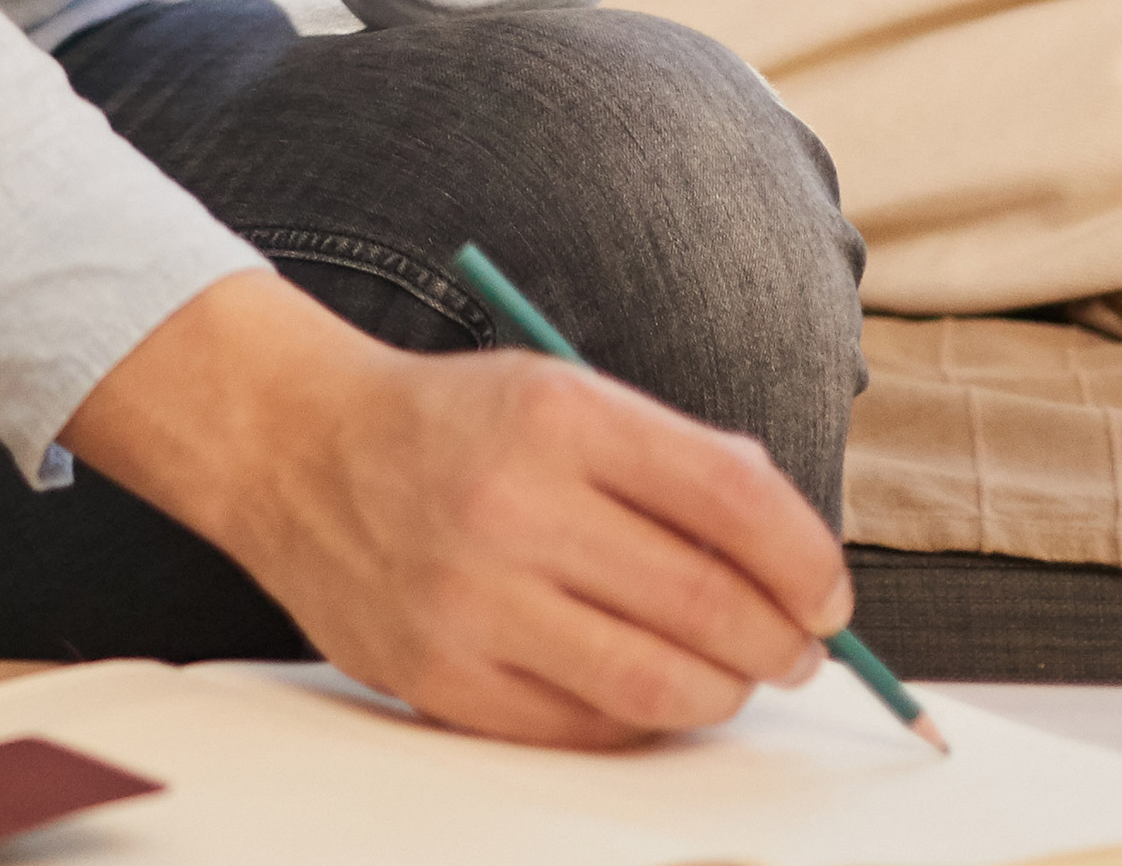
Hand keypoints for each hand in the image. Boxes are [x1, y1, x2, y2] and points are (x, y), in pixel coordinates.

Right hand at [65, 273, 849, 749]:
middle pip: (709, 606)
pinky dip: (637, 719)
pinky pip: (583, 729)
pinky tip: (641, 686)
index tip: (828, 593)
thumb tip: (797, 564)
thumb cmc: (453, 426)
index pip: (736, 503)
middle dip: (784, 643)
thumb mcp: (563, 393)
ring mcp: (469, 599)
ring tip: (728, 674)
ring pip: (658, 686)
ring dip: (724, 692)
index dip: (810, 562)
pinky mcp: (439, 675)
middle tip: (795, 648)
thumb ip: (680, 462)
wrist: (293, 450)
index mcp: (558, 415)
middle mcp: (510, 505)